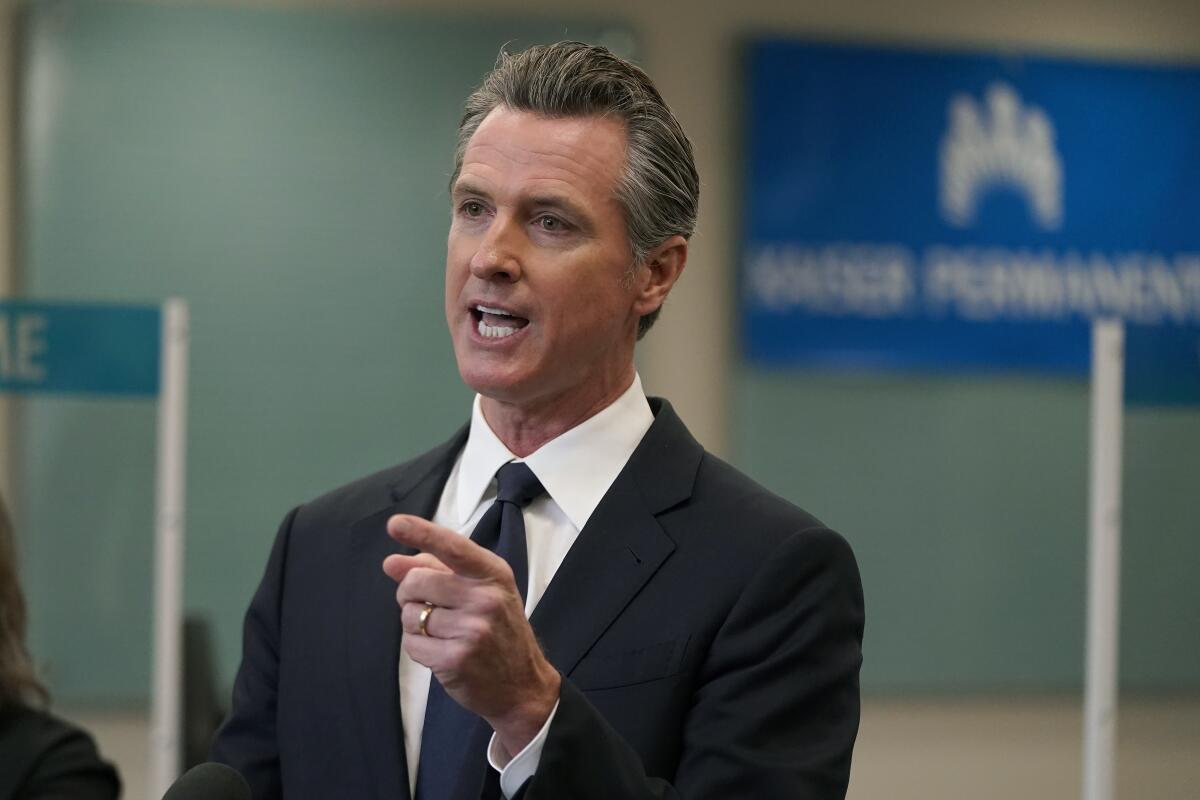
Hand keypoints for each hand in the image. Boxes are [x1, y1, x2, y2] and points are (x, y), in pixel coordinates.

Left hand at [382, 514, 560, 758]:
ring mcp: (472, 629)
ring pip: (410, 615)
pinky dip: (417, 647)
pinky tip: (440, 651)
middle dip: (409, 593)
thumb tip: (392, 562)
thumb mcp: (481, 593)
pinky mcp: (455, 659)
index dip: (421, 533)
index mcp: (493, 574)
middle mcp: (485, 598)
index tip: (395, 524)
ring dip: (415, 624)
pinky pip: (411, 644)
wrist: (522, 685)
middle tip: (426, 605)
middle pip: (417, 581)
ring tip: (441, 633)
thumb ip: (438, 571)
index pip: (452, 546)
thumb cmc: (499, 631)